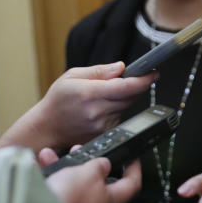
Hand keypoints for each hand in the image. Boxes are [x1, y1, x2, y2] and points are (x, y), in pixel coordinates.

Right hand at [0, 62, 155, 151]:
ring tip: (105, 95)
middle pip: (131, 96)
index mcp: (90, 94)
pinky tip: (103, 108)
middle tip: (131, 78)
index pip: (127, 87)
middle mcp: (98, 111)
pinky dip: (117, 110)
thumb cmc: (58, 100)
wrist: (47, 128)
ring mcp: (102, 126)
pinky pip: (120, 118)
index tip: (154, 73)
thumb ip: (99, 71)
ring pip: (126, 107)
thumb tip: (121, 67)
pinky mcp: (104, 134)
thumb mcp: (72, 76)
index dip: (144, 80)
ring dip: (124, 98)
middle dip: (135, 85)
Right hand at [44, 156, 141, 202]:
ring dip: (62, 168)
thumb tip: (104, 164)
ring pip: (71, 184)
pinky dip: (45, 177)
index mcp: (110, 200)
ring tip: (51, 156)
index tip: (132, 157)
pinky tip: (34, 167)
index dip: (134, 168)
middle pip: (96, 182)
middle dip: (87, 164)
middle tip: (81, 151)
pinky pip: (52, 191)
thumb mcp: (90, 174)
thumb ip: (99, 166)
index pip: (131, 184)